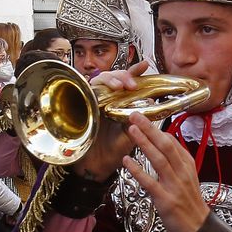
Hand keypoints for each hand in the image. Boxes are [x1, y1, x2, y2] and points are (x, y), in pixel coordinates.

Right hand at [74, 62, 149, 181]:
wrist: (98, 166)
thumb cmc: (114, 150)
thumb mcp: (132, 133)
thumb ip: (139, 119)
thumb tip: (150, 101)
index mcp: (120, 102)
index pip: (127, 82)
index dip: (135, 71)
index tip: (145, 65)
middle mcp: (107, 98)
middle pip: (113, 76)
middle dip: (123, 75)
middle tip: (131, 84)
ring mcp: (94, 101)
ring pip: (99, 79)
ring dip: (111, 79)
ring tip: (119, 86)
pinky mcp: (82, 106)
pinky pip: (86, 90)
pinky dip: (95, 87)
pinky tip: (105, 91)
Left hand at [121, 111, 208, 231]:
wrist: (197, 228)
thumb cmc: (189, 202)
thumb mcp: (187, 177)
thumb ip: (175, 160)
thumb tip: (161, 141)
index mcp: (187, 165)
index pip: (172, 141)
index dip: (156, 128)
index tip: (143, 117)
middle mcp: (182, 172)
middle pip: (166, 145)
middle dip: (150, 129)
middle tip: (135, 115)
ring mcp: (175, 186)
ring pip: (159, 160)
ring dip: (144, 143)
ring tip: (131, 130)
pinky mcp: (166, 200)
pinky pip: (150, 183)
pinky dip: (138, 171)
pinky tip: (126, 161)